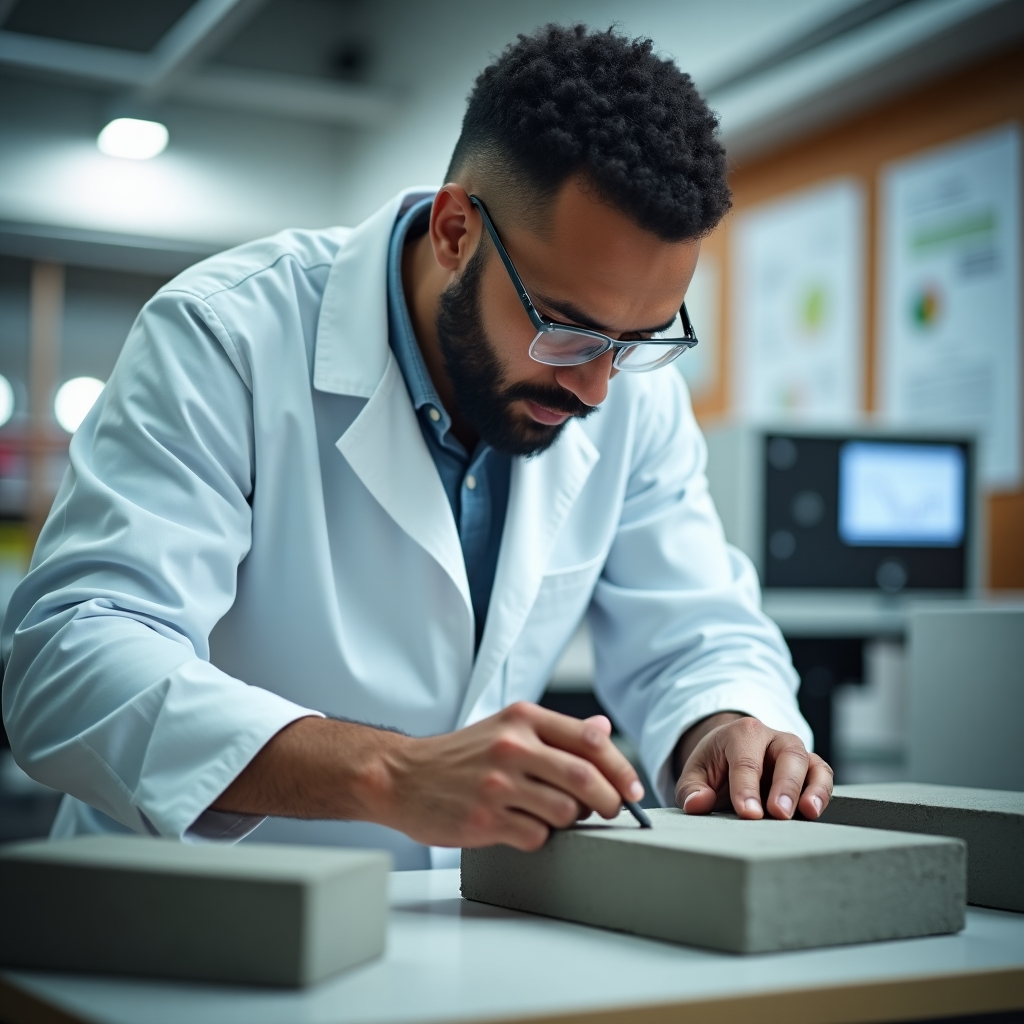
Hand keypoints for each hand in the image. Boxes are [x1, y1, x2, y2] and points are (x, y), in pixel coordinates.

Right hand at [380, 703, 642, 850]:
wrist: (401, 776)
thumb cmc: (460, 756)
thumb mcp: (507, 727)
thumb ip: (556, 732)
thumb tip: (604, 731)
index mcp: (522, 719)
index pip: (590, 741)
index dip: (620, 768)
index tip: (632, 789)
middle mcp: (512, 746)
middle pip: (585, 778)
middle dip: (609, 801)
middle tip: (611, 811)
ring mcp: (497, 784)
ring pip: (565, 812)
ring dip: (571, 822)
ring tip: (554, 816)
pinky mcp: (485, 819)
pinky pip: (537, 837)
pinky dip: (540, 837)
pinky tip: (522, 827)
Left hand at [674, 715, 832, 819]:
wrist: (731, 751)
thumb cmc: (715, 763)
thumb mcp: (695, 772)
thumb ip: (691, 789)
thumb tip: (698, 804)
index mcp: (741, 733)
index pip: (746, 760)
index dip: (746, 787)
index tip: (747, 812)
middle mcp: (772, 738)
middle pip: (786, 755)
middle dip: (784, 785)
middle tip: (778, 813)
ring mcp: (793, 751)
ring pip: (809, 762)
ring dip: (810, 788)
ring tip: (806, 812)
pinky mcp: (808, 766)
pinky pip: (822, 774)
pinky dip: (822, 791)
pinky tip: (814, 810)